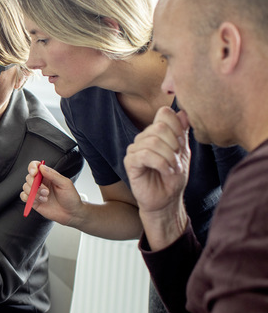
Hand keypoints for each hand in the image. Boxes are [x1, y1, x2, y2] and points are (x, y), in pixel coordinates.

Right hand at [20, 161, 84, 226]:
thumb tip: (42, 167)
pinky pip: (23, 196)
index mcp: (48, 175)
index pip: (35, 166)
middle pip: (28, 177)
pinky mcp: (33, 201)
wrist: (71, 213)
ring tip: (45, 198)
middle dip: (35, 184)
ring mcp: (36, 192)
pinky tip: (39, 201)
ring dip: (34, 193)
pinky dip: (28, 198)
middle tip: (46, 191)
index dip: (32, 167)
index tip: (34, 173)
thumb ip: (53, 175)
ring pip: (25, 187)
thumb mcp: (65, 184)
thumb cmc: (70, 197)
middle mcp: (41, 182)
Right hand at [124, 107, 190, 249]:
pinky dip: (161, 164)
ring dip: (169, 157)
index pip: (164, 113)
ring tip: (173, 169)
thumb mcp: (183, 152)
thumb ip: (182, 132)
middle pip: (159, 127)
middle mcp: (143, 138)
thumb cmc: (173, 178)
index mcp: (156, 133)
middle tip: (177, 159)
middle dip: (174, 144)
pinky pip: (145, 155)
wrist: (166, 200)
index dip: (177, 126)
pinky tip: (166, 172)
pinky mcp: (130, 162)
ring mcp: (135, 149)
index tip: (182, 144)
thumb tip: (183, 112)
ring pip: (153, 141)